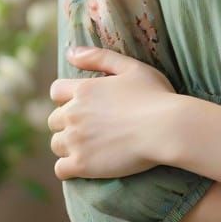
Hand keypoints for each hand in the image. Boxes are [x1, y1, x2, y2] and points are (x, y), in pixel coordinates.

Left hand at [48, 45, 179, 180]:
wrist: (166, 128)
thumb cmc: (154, 95)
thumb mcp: (131, 67)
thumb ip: (98, 57)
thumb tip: (70, 52)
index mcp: (84, 89)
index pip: (56, 92)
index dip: (67, 97)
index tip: (84, 104)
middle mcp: (74, 114)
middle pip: (54, 120)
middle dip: (68, 122)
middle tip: (92, 127)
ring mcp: (75, 140)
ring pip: (56, 144)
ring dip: (69, 145)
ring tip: (92, 146)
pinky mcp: (81, 165)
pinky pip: (60, 169)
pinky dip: (69, 168)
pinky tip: (87, 164)